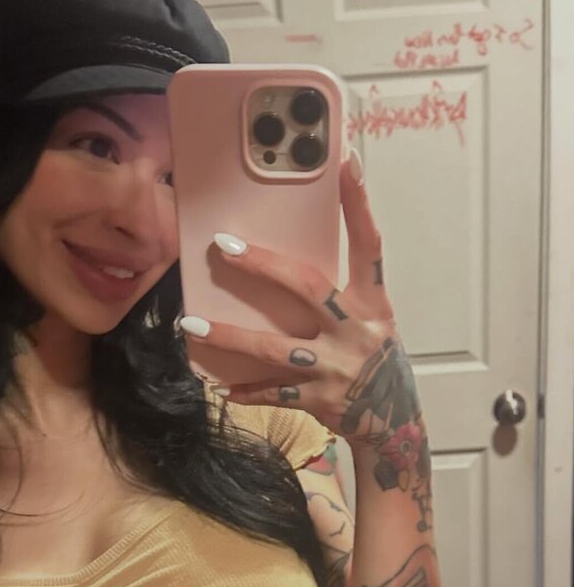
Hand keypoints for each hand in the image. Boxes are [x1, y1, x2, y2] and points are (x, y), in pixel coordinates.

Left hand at [180, 151, 423, 460]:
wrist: (396, 425)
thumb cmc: (375, 361)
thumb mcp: (373, 322)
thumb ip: (342, 297)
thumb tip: (288, 264)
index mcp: (374, 303)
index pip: (369, 244)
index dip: (358, 203)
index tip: (343, 161)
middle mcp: (357, 330)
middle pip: (307, 286)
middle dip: (263, 265)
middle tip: (222, 245)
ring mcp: (337, 366)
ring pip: (274, 348)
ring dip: (230, 337)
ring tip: (190, 326)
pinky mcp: (321, 400)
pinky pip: (274, 392)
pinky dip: (248, 391)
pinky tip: (222, 388)